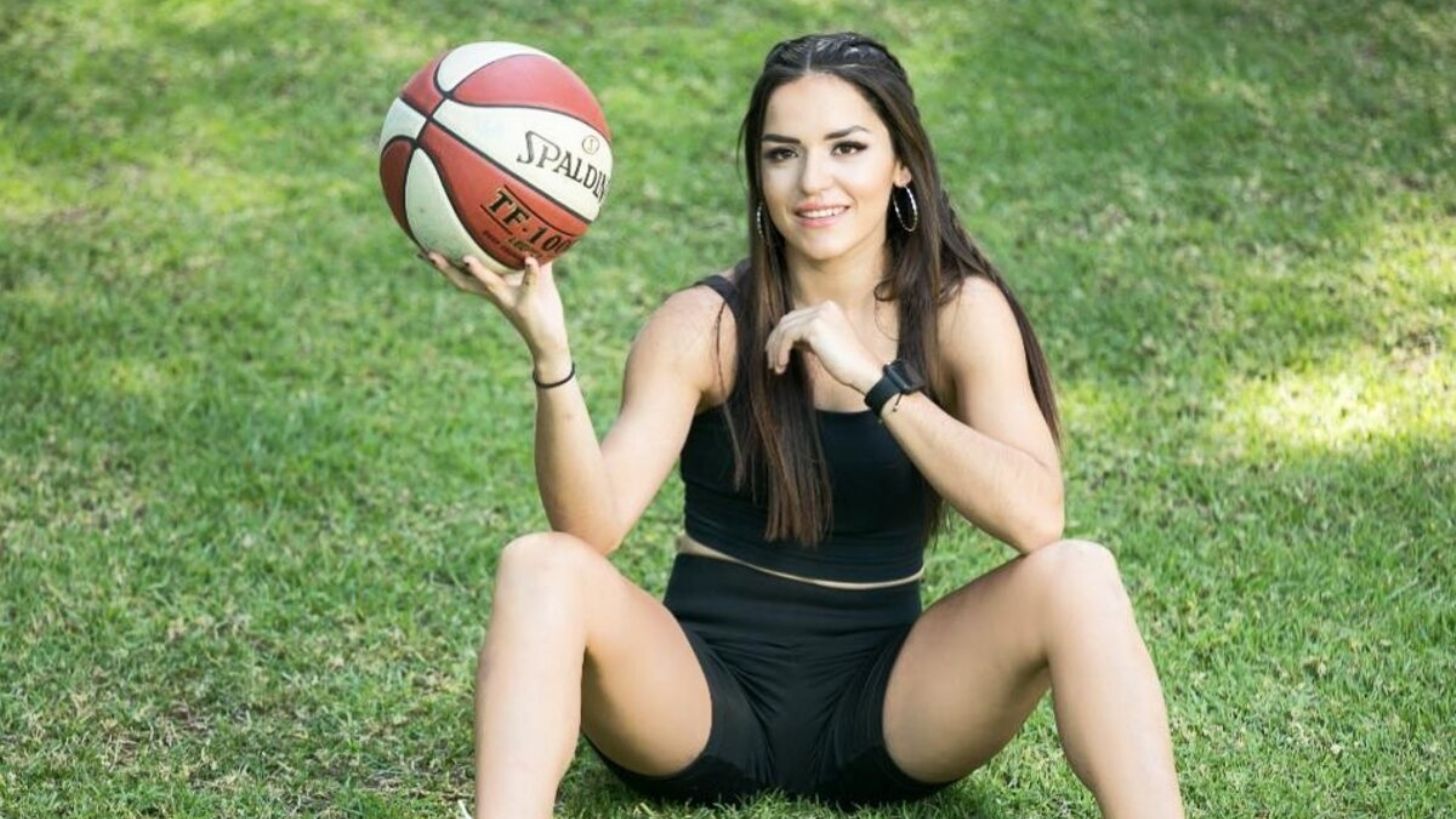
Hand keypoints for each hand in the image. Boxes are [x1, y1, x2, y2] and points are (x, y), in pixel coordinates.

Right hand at [423, 251, 568, 359]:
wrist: (551, 340)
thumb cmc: (542, 307)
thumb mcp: (538, 278)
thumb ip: (535, 256)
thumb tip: (538, 231)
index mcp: (492, 287)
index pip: (462, 274)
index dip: (444, 264)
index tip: (423, 250)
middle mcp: (495, 294)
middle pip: (463, 280)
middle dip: (445, 268)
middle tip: (428, 253)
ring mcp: (508, 300)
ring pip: (489, 284)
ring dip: (478, 272)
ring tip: (466, 259)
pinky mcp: (525, 306)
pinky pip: (528, 285)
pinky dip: (529, 272)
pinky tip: (530, 259)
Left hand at [764, 301, 882, 393]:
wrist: (863, 370)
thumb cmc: (846, 363)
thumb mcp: (823, 344)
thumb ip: (806, 336)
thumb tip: (785, 339)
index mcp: (828, 307)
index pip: (795, 317)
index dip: (781, 336)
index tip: (775, 354)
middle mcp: (824, 307)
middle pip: (787, 321)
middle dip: (775, 342)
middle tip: (771, 362)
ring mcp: (820, 315)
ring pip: (784, 329)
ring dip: (776, 350)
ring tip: (776, 368)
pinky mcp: (815, 327)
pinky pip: (787, 337)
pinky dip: (781, 352)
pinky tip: (782, 366)